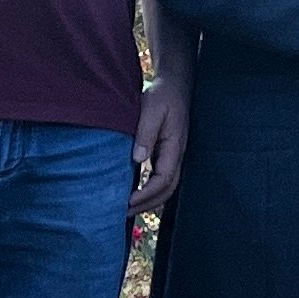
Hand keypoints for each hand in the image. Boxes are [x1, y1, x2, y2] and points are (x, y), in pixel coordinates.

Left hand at [130, 75, 187, 214]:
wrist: (174, 84)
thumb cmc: (163, 95)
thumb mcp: (151, 110)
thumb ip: (145, 134)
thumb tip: (137, 160)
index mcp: (174, 148)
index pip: (163, 180)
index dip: (146, 194)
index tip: (127, 201)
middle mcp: (176, 156)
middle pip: (166, 191)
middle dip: (146, 204)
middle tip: (122, 213)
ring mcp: (172, 156)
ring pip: (164, 187)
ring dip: (147, 200)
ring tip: (125, 207)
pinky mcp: (165, 153)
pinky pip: (159, 177)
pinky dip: (147, 189)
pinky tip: (132, 190)